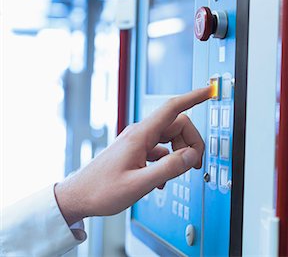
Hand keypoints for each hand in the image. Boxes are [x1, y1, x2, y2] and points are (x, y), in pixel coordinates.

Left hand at [54, 87, 210, 225]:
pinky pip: (160, 149)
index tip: (208, 91)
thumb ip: (168, 169)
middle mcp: (140, 133)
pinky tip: (162, 179)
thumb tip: (191, 156)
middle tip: (193, 165)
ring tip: (178, 173)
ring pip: (170, 137)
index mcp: (141, 135)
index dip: (193, 98)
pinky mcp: (135, 151)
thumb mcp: (139, 184)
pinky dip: (168, 161)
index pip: (173, 108)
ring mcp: (137, 141)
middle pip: (177, 125)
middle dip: (191, 142)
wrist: (78, 196)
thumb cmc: (101, 190)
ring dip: (180, 153)